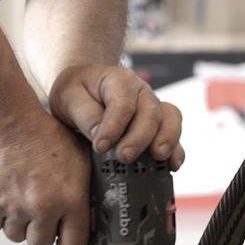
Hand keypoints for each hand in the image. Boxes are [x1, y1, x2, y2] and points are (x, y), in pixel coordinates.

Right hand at [0, 110, 91, 244]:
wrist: (8, 122)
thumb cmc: (44, 135)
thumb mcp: (81, 159)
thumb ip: (87, 191)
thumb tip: (92, 217)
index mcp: (70, 199)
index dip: (68, 243)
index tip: (64, 237)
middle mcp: (42, 207)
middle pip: (41, 244)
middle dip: (42, 232)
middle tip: (41, 215)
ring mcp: (14, 207)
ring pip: (16, 236)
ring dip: (19, 224)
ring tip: (22, 202)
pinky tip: (5, 199)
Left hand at [50, 64, 185, 168]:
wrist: (84, 90)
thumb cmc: (76, 92)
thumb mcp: (68, 96)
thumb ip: (84, 114)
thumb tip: (99, 137)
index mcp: (119, 80)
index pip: (122, 102)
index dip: (114, 126)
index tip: (100, 146)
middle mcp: (141, 92)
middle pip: (150, 112)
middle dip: (139, 137)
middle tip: (124, 157)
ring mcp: (153, 107)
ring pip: (170, 119)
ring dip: (166, 139)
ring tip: (158, 156)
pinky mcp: (158, 124)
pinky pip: (174, 133)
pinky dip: (176, 149)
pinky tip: (172, 165)